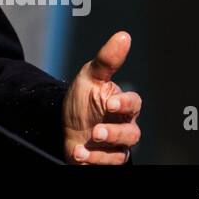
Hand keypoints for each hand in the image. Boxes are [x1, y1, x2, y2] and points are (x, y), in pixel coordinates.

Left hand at [62, 30, 141, 163]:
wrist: (64, 123)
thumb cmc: (83, 98)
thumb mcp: (91, 76)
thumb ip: (107, 59)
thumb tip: (124, 35)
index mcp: (123, 104)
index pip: (134, 103)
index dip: (125, 104)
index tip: (110, 103)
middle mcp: (124, 125)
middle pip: (132, 133)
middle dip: (115, 133)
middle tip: (96, 131)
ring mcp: (116, 145)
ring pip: (121, 152)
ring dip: (103, 152)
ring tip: (84, 147)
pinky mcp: (106, 159)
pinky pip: (108, 164)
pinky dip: (94, 160)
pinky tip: (79, 154)